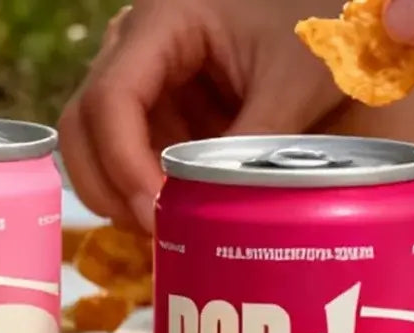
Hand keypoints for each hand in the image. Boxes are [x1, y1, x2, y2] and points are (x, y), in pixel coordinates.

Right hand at [58, 0, 346, 231]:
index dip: (121, 163)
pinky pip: (129, 149)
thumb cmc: (316, 23)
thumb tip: (214, 216)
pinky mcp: (156, 102)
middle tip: (150, 229)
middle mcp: (132, 45)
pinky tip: (175, 210)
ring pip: (95, 143)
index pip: (110, 99)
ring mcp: (140, 75)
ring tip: (164, 227)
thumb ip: (255, 145)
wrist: (330, 10)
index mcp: (161, 22)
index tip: (153, 212)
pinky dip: (143, 185)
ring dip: (121, 190)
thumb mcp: (297, 82)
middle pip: (82, 124)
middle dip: (107, 184)